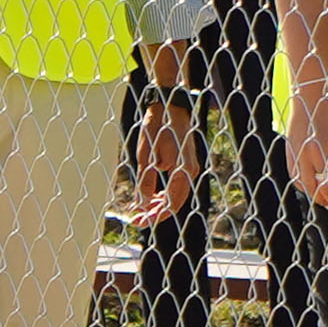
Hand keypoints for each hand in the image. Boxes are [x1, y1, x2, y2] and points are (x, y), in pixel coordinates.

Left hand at [128, 93, 202, 226]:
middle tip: (137, 219)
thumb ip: (146, 182)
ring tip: (141, 208)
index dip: (155, 215)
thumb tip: (142, 204)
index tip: (139, 221)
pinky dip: (163, 193)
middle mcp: (190, 171)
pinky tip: (150, 197)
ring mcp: (189, 167)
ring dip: (159, 204)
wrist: (168, 105)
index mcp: (183, 171)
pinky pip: (175, 185)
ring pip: (175, 195)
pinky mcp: (184, 164)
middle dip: (156, 212)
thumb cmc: (157, 126)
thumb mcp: (145, 155)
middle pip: (175, 202)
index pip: (171, 203)